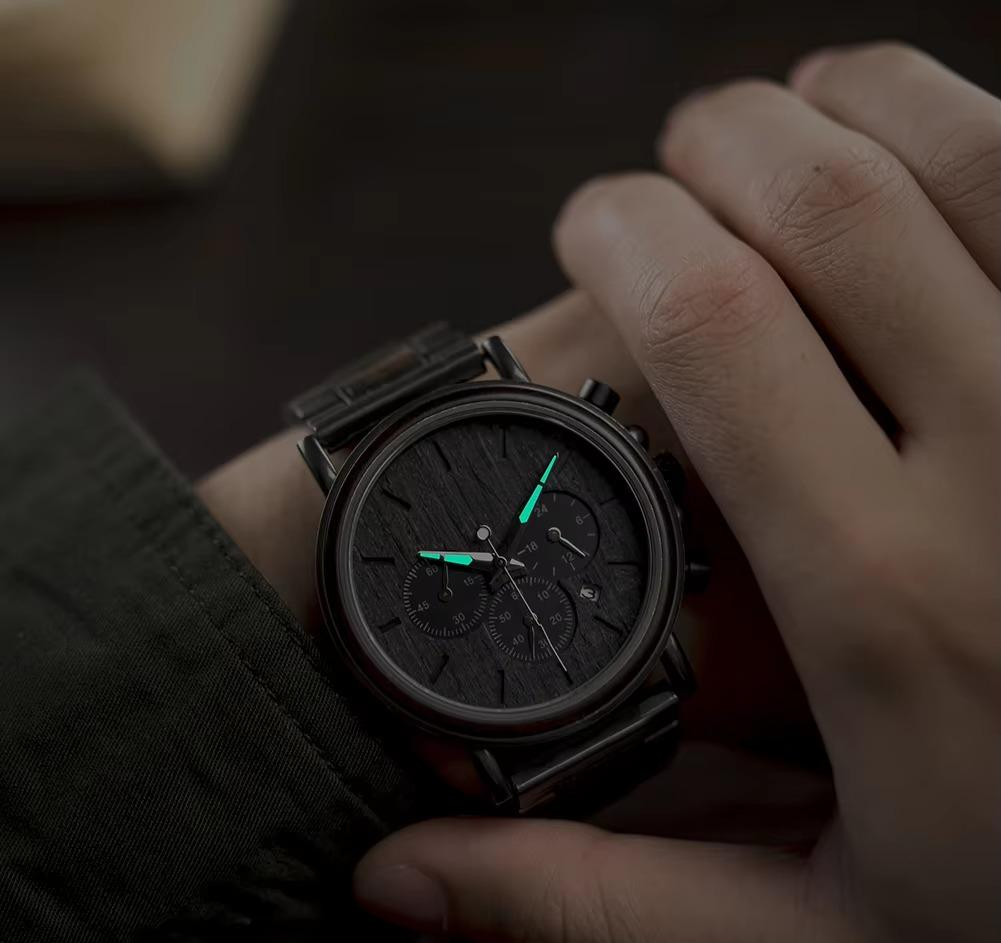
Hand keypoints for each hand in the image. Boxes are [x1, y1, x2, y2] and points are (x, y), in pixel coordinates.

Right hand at [352, 43, 1000, 942]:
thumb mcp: (802, 939)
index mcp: (889, 606)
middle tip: (667, 169)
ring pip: (976, 161)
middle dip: (719, 148)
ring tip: (787, 113)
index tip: (592, 220)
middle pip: (831, 209)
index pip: (716, 331)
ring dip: (858, 103)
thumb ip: (585, 894)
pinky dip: (985, 134)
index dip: (630, 236)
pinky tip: (934, 147)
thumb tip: (396, 880)